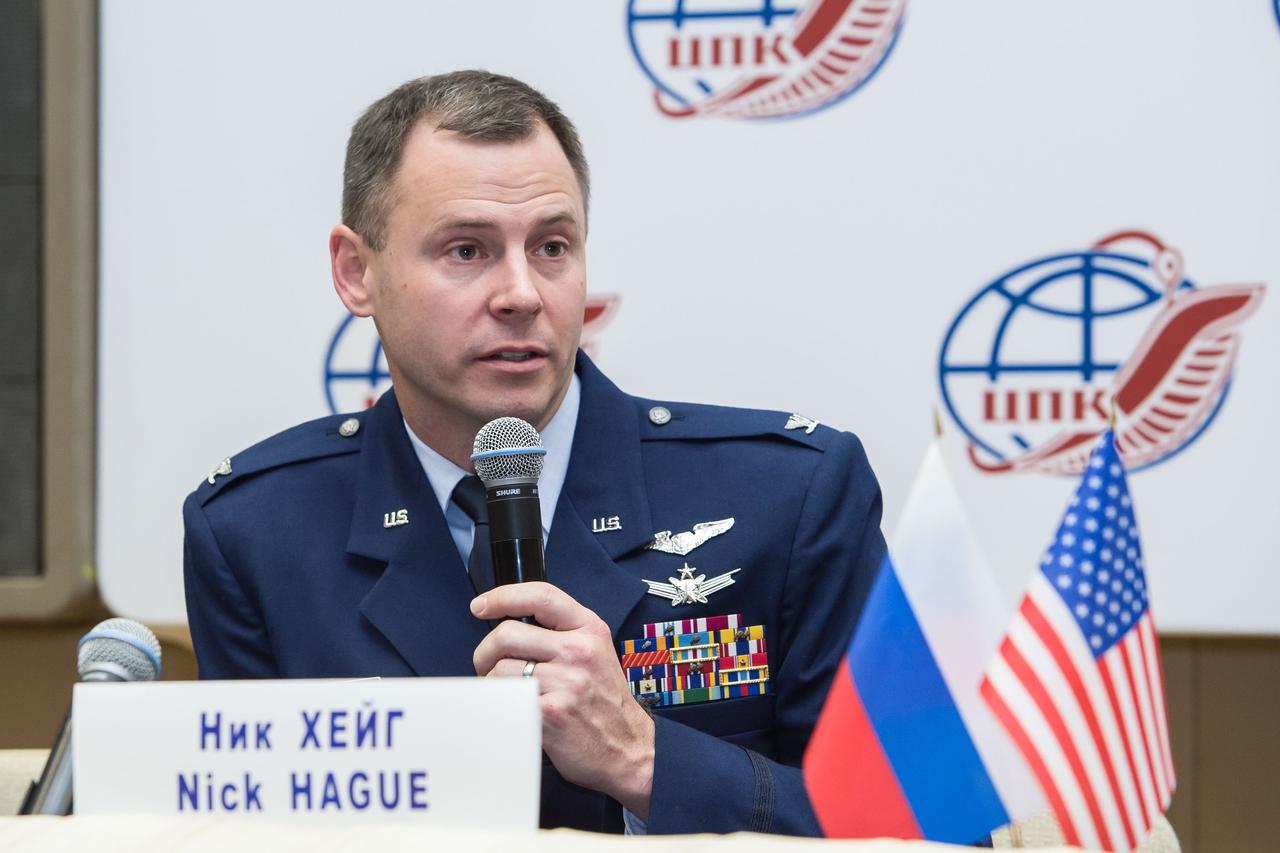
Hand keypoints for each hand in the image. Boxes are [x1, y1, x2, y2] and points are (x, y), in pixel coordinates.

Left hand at [471, 582, 654, 818]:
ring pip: (499, 670)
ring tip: (508, 694)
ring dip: (492, 684)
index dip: (502, 596)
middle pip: (507, 634)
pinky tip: (511, 710)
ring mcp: (566, 682)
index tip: (480, 606)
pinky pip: (504, 699)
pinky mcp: (551, 713)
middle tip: (488, 667)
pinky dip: (499, 705)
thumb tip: (509, 624)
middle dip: (486, 652)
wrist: (628, 750)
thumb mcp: (595, 652)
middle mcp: (579, 651)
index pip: (540, 596)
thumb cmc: (604, 702)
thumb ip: (560, 632)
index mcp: (589, 629)